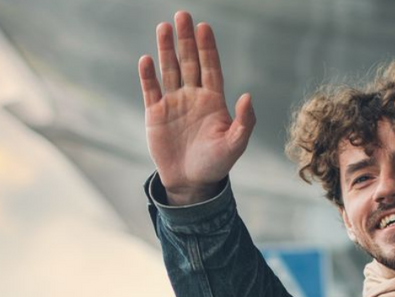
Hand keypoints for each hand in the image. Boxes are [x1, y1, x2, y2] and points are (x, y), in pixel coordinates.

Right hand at [139, 12, 255, 204]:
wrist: (190, 183)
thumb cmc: (216, 164)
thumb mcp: (235, 145)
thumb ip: (244, 122)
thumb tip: (248, 96)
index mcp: (213, 100)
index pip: (210, 67)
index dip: (207, 48)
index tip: (204, 27)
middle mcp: (192, 97)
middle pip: (189, 61)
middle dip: (186, 39)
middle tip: (182, 15)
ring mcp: (173, 103)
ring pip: (169, 70)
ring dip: (166, 50)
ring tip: (164, 28)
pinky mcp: (155, 114)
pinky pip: (151, 90)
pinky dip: (148, 76)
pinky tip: (146, 59)